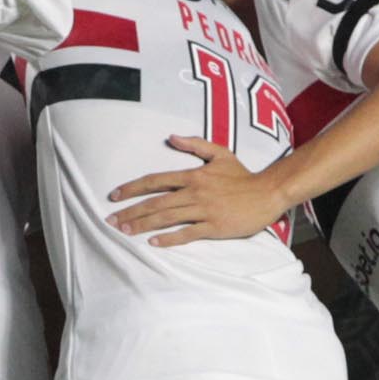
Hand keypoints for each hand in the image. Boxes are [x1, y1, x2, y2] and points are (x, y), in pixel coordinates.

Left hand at [108, 136, 287, 245]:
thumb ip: (195, 144)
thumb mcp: (220, 153)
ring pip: (167, 218)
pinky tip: (153, 243)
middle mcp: (194, 192)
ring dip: (143, 225)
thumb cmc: (243, 175)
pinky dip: (169, 239)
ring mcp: (204, 211)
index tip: (115, 196)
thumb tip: (171, 136)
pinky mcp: (214, 227)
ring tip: (125, 232)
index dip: (133, 188)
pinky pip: (187, 234)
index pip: (155, 180)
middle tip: (111, 221)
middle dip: (131, 212)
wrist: (268, 193)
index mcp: (193, 175)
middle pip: (156, 202)